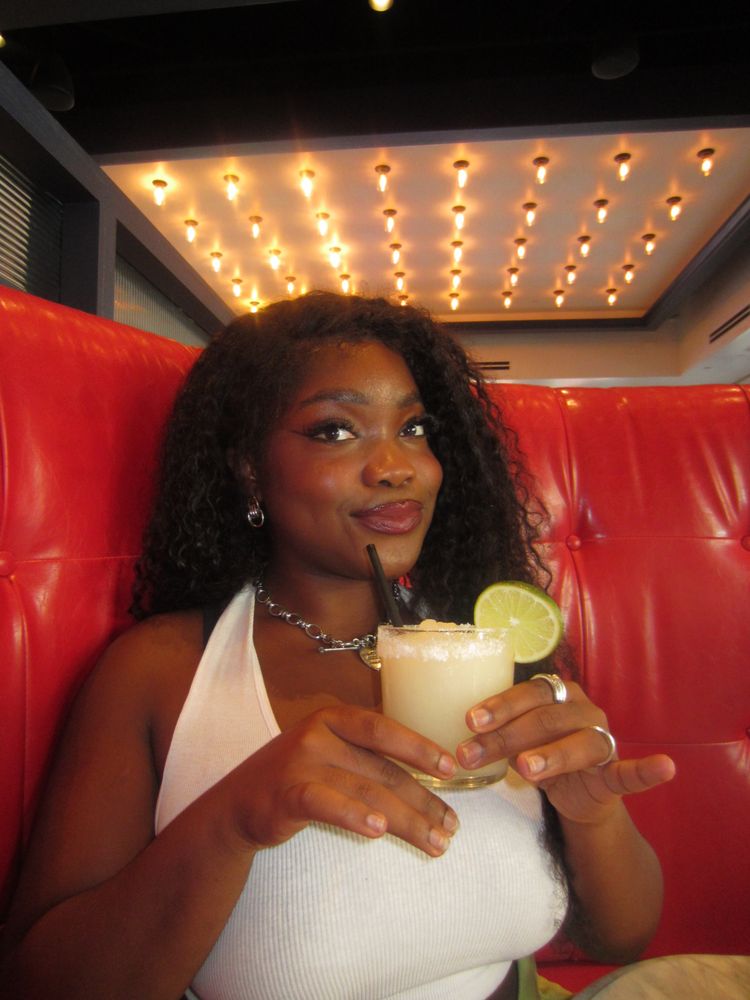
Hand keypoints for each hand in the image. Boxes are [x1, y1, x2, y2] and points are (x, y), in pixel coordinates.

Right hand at [229, 706, 458, 855]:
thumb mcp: (328, 752)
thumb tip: (426, 769)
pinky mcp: (287, 794)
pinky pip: (327, 803)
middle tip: (452, 826)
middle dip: (423, 800)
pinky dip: (354, 815)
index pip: (384, 729)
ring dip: (406, 820)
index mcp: (333, 719)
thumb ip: (365, 755)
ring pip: (366, 791)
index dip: (419, 747)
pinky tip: (378, 830)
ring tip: (435, 842)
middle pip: (382, 769)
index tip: (452, 768)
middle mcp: (318, 735)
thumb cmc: (293, 777)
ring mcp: (301, 763)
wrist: (236, 805)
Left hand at [457, 677, 675, 824]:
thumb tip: (446, 735)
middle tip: (472, 753)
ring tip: (524, 770)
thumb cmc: (539, 755)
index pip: (528, 693)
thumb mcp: (514, 741)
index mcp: (556, 694)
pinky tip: (665, 768)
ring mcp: (602, 739)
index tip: (469, 721)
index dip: (500, 706)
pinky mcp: (615, 773)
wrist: (578, 797)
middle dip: (506, 737)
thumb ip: (492, 732)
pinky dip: (648, 770)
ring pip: (580, 743)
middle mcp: (582, 710)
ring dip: (551, 755)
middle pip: (546, 718)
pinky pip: (632, 771)